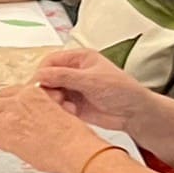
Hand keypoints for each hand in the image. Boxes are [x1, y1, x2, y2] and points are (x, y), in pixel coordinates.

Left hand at [0, 84, 99, 172]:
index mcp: (33, 92)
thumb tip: (39, 117)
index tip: (8, 114)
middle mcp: (18, 100)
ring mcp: (9, 115)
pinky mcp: (3, 132)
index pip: (9, 94)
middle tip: (1, 127)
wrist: (73, 148)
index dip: (7, 107)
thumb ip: (46, 109)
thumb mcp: (60, 112)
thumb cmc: (73, 136)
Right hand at [32, 46, 152, 132]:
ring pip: (50, 93)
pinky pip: (57, 106)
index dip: (43, 72)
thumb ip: (64, 76)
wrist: (134, 113)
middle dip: (48, 89)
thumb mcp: (91, 80)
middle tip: (56, 98)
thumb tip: (40, 75)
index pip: (51, 61)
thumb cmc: (121, 90)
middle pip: (48, 78)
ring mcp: (73, 89)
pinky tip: (72, 112)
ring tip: (66, 106)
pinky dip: (60, 110)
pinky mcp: (73, 105)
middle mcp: (73, 72)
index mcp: (79, 58)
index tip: (39, 84)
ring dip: (54, 101)